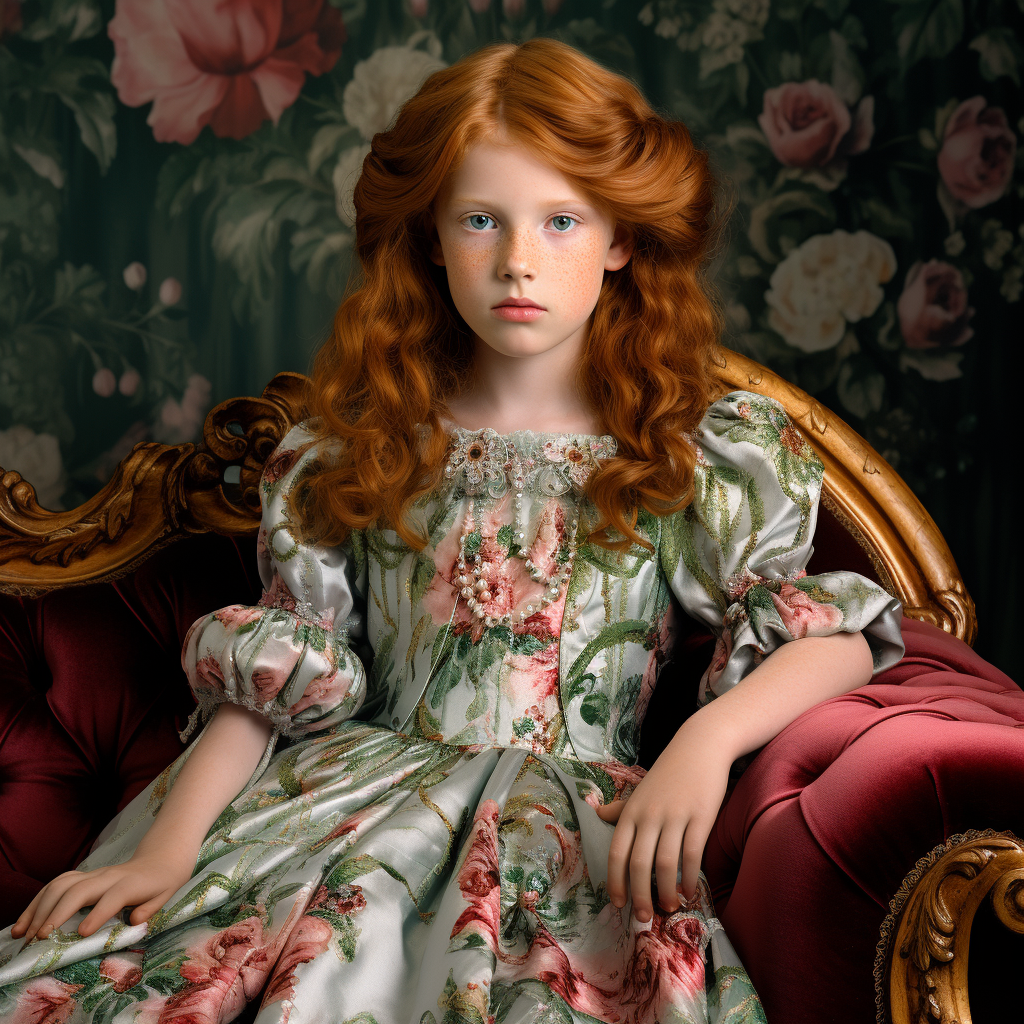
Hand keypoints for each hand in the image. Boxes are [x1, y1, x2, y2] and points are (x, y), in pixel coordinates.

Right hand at [10, 852, 193, 942]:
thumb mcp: (165, 895)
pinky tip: (25, 921)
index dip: (99, 913)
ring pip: (61, 885)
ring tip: (23, 934)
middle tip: (39, 939)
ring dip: (39, 908)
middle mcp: (108, 877)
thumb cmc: (161, 882)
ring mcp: (93, 874)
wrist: (159, 858)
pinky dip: (37, 901)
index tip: (82, 933)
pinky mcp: (83, 876)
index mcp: (130, 884)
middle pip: (79, 890)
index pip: (113, 897)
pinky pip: (55, 885)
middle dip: (56, 913)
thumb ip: (150, 908)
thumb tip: (134, 921)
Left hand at [595, 723, 731, 921]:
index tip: (618, 904)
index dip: (615, 881)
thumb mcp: (640, 790)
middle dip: (639, 896)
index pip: (616, 853)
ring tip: (670, 908)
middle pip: (639, 864)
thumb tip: (598, 815)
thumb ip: (622, 807)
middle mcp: (649, 815)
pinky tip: (690, 892)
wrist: (700, 746)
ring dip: (667, 892)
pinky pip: (692, 855)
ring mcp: (675, 816)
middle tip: (643, 918)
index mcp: (631, 811)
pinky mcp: (700, 817)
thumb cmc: (669, 772)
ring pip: (665, 863)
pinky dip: (689, 878)